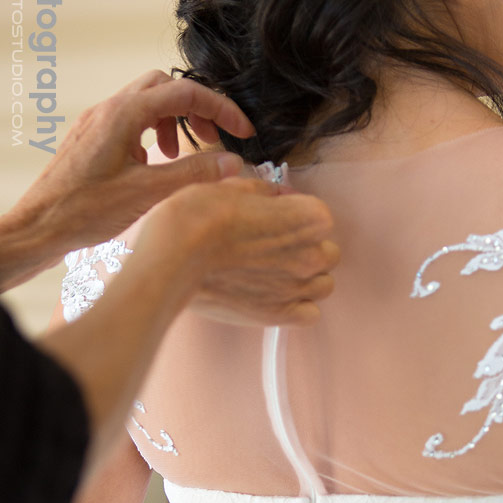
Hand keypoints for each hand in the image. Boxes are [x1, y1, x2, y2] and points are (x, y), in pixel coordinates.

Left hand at [0, 71, 254, 292]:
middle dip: (197, 110)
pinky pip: (130, 122)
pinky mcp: (92, 138)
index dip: (221, 110)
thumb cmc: (84, 211)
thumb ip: (193, 173)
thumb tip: (232, 163)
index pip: (185, 93)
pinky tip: (154, 166)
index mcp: (123, 115)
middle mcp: (108, 110)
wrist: (38, 227)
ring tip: (181, 157)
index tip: (242, 131)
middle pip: (166, 88)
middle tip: (214, 141)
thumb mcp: (147, 193)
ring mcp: (97, 122)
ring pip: (147, 103)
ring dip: (174, 123)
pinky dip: (153, 135)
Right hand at [139, 177, 339, 325]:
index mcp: (310, 217)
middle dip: (306, 250)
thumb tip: (275, 195)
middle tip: (274, 249)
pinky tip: (275, 297)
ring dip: (305, 280)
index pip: (319, 218)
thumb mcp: (234, 187)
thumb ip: (265, 192)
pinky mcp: (280, 315)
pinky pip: (309, 315)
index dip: (295, 217)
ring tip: (273, 275)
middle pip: (327, 254)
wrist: (175, 257)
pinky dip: (297, 308)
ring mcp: (298, 287)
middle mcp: (313, 253)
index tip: (274, 219)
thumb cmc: (200, 217)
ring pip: (322, 285)